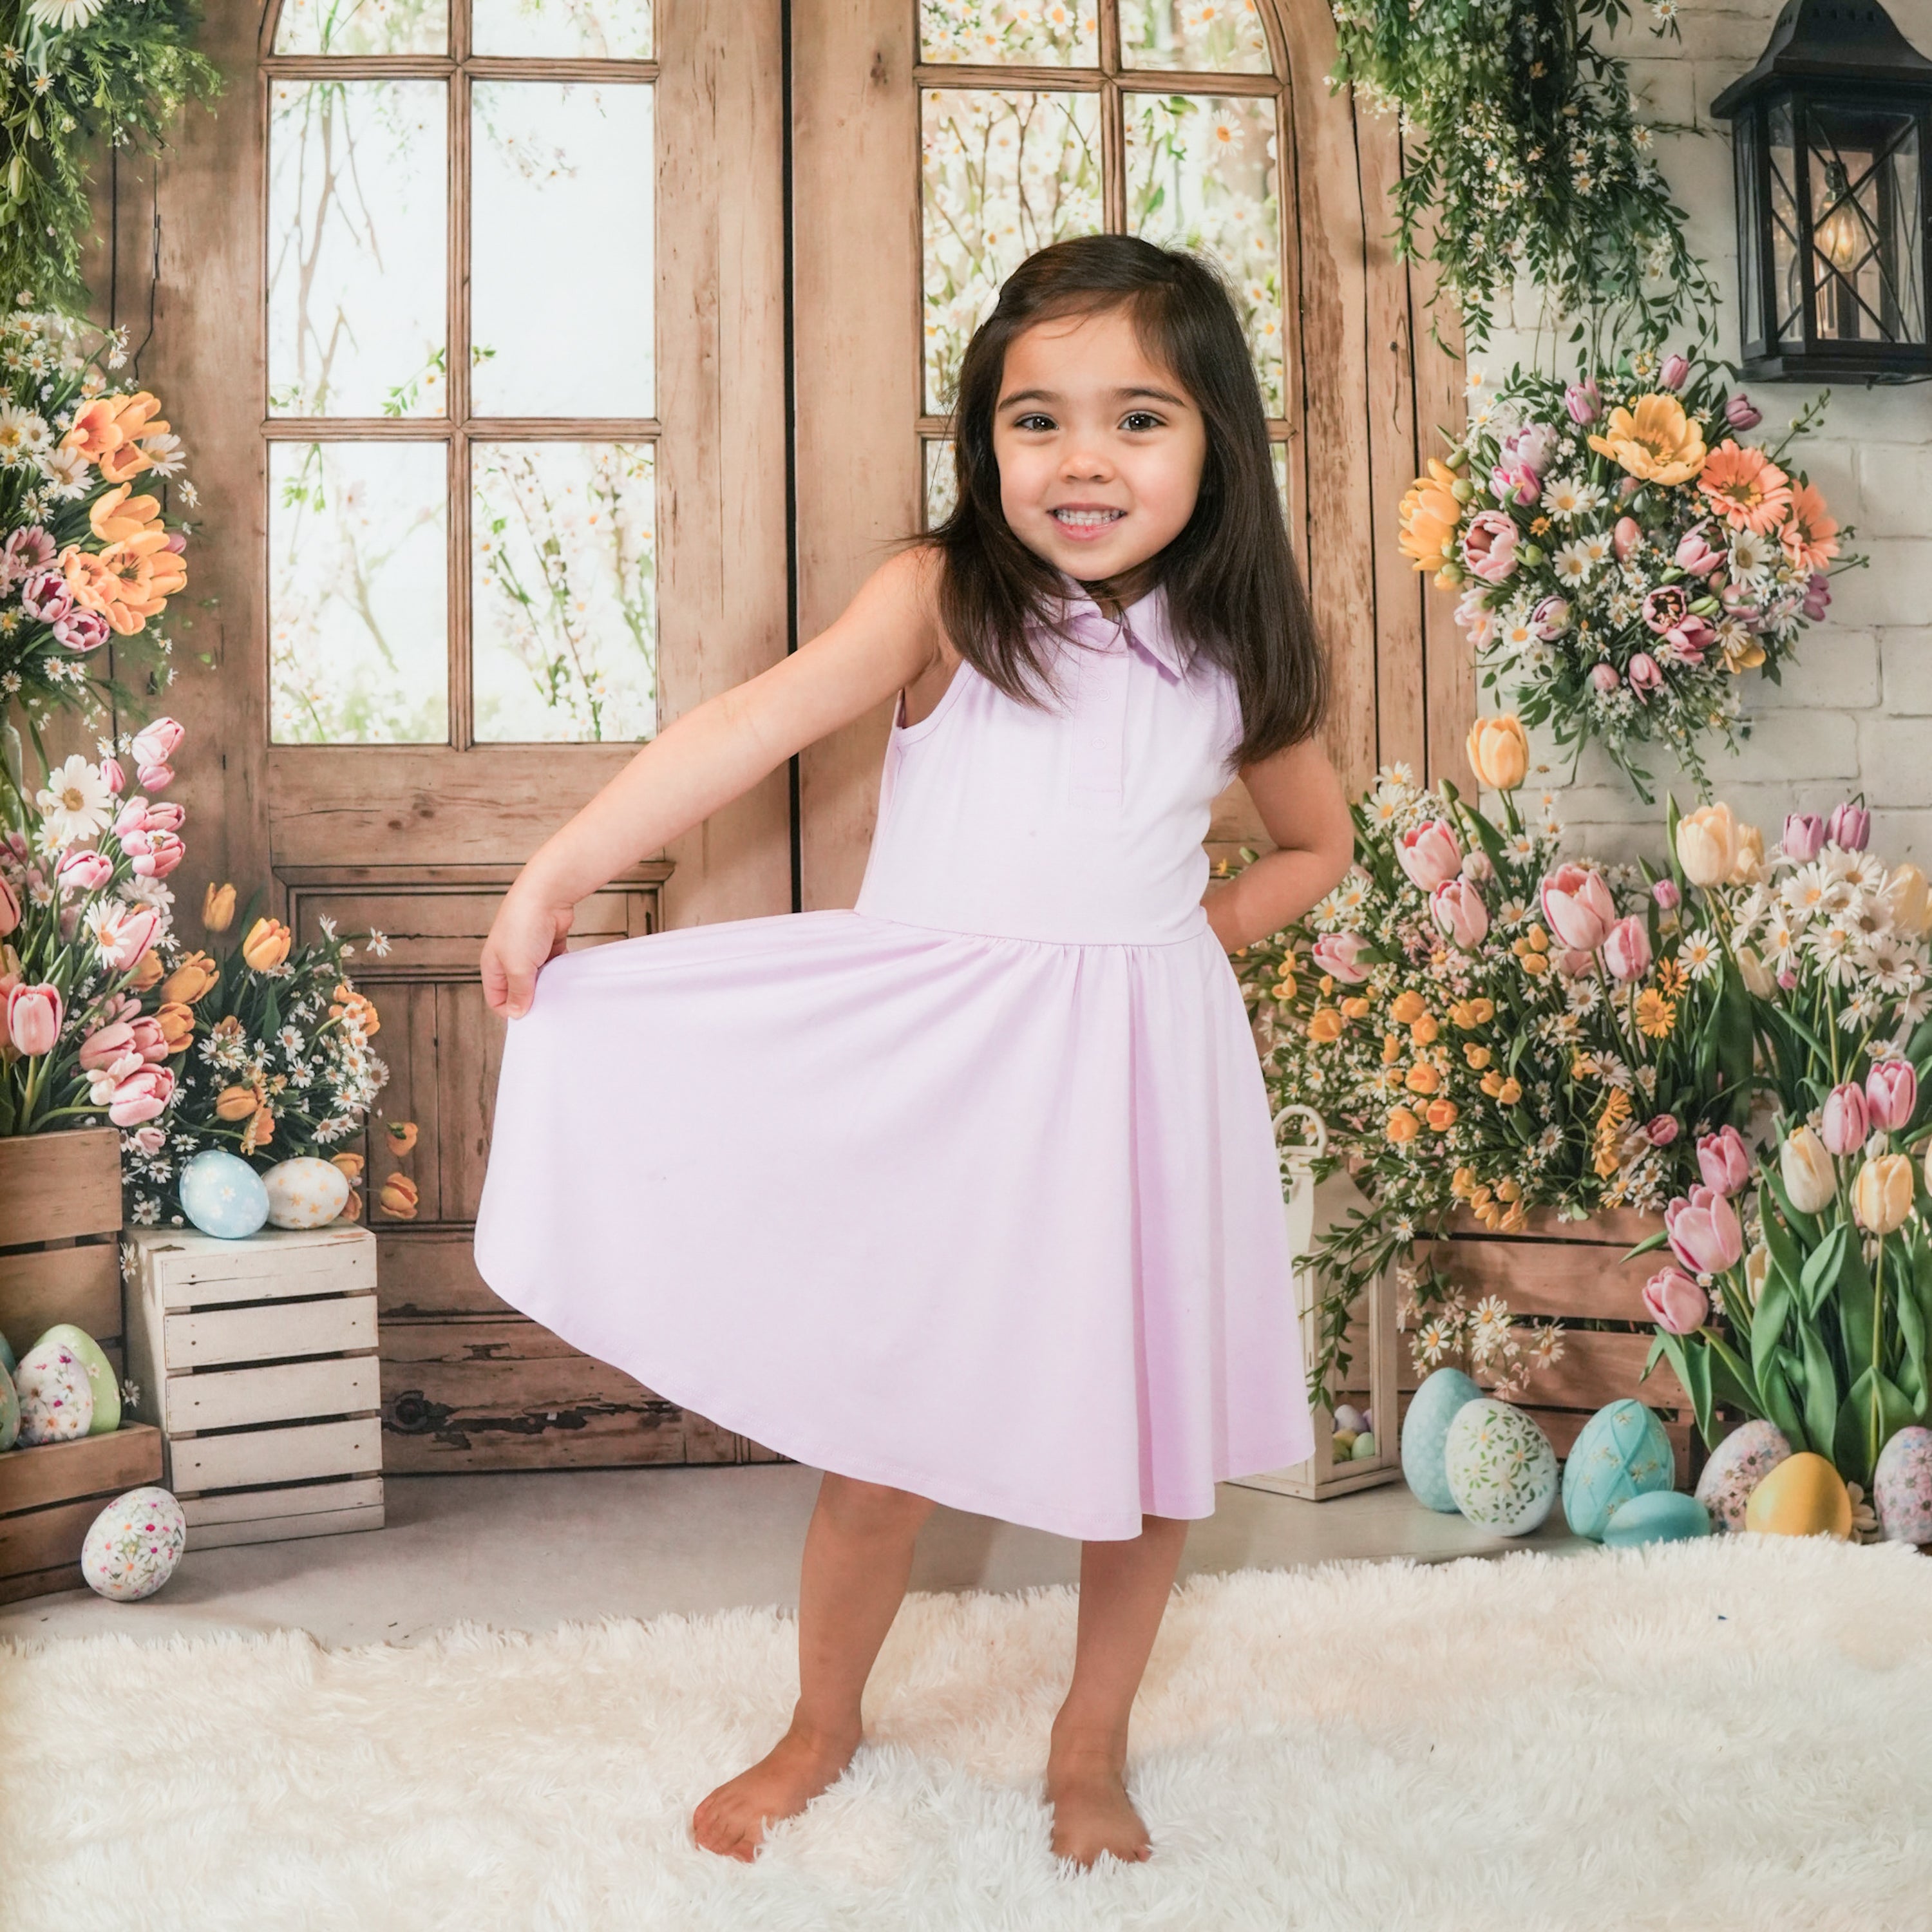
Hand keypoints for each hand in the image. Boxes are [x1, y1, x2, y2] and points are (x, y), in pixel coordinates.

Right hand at [481, 885, 573, 1020]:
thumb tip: (517, 1014)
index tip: (531, 1018)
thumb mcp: (518, 967)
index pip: (497, 999)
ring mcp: (530, 951)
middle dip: (533, 999)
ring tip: (561, 993)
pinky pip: (554, 966)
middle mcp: (509, 959)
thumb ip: (518, 992)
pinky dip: (560, 972)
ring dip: (549, 985)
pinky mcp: (549, 944)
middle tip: (549, 1008)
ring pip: (539, 978)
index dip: (511, 1010)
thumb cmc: (523, 925)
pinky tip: (568, 977)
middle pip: (519, 990)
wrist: (546, 894)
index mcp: (493, 965)